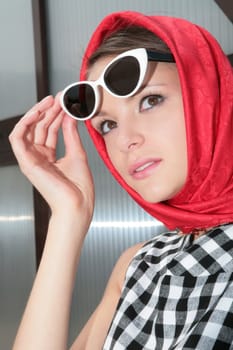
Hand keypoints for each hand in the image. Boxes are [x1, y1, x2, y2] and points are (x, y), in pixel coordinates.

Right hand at [9, 94, 93, 224]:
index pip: (49, 130)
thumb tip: (70, 116)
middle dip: (48, 111)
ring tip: (50, 102)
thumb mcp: (77, 153)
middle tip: (59, 98)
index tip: (65, 102)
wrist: (78, 204)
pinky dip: (26, 123)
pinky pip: (18, 138)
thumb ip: (71, 134)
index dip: (55, 115)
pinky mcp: (27, 162)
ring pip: (27, 130)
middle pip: (39, 128)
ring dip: (37, 113)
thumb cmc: (79, 188)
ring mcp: (31, 160)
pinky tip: (38, 112)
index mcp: (49, 157)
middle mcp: (38, 157)